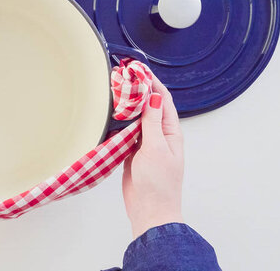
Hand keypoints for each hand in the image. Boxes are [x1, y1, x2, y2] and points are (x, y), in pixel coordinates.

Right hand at [122, 76, 183, 237]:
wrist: (149, 212)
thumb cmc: (158, 184)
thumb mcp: (155, 148)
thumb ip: (151, 122)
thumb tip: (153, 96)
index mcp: (170, 132)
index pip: (162, 100)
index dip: (152, 83)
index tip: (139, 68)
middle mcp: (158, 135)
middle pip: (148, 107)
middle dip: (137, 91)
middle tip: (122, 75)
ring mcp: (144, 145)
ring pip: (135, 119)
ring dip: (126, 106)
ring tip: (114, 90)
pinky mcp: (131, 154)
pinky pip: (124, 134)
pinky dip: (117, 124)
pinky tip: (110, 115)